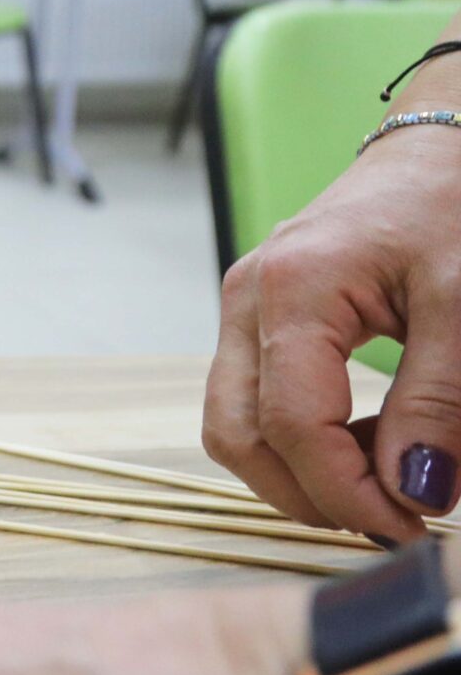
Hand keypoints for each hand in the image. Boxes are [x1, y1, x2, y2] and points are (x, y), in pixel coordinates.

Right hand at [205, 118, 460, 538]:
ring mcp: (243, 309)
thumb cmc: (452, 207)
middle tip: (396, 518)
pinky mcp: (257, 318)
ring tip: (387, 476)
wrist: (438, 150)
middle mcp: (247, 300)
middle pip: (239, 436)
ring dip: (300, 473)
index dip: (348, 492)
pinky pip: (254, 401)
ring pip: (235, 426)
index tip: (417, 525)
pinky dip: (302, 440)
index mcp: (293, 289)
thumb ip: (440, 403)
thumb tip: (417, 491)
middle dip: (311, 496)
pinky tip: (369, 438)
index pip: (292, 425)